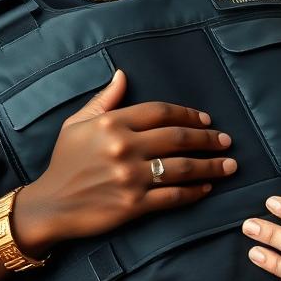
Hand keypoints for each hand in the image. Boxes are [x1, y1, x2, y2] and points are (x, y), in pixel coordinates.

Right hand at [15, 70, 235, 251]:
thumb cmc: (64, 162)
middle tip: (226, 141)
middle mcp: (124, 148)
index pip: (161, 112)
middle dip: (208, 139)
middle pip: (178, 138)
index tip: (206, 119)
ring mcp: (130, 177)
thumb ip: (104, 99)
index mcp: (112, 124)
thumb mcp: (77, 124)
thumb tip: (123, 74)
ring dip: (211, 166)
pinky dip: (194, 191)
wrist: (50, 205)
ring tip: (229, 164)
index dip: (188, 114)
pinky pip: (173, 196)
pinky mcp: (134, 205)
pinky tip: (207, 187)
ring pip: (182, 168)